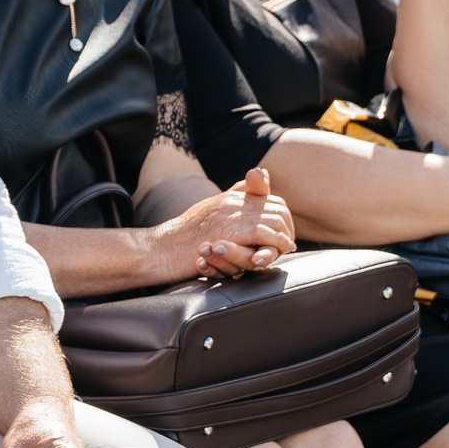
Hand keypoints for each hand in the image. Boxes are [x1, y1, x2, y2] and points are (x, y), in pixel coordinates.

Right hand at [154, 167, 296, 279]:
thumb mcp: (207, 218)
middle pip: (275, 205)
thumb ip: (226, 212)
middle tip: (289, 241)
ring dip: (284, 234)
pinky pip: (262, 232)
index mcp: (228, 197)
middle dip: (287, 224)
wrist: (160, 250)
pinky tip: (281, 249)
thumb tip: (242, 216)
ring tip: (287, 246)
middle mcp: (232, 202)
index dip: (280, 214)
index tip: (284, 230)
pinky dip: (276, 241)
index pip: (267, 197)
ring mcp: (230, 215)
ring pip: (273, 217)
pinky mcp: (228, 232)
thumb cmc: (180, 239)